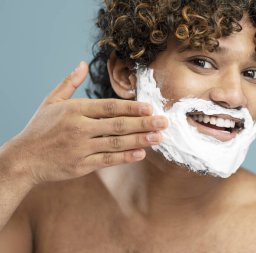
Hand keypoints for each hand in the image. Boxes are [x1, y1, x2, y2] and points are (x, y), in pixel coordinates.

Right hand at [8, 61, 167, 184]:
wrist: (24, 158)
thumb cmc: (40, 128)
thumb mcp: (51, 101)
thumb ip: (69, 83)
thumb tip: (82, 63)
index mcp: (75, 110)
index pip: (109, 107)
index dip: (131, 107)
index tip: (150, 107)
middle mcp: (80, 128)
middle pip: (118, 125)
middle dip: (143, 123)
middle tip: (163, 122)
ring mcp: (81, 148)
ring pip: (116, 143)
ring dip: (140, 140)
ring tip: (158, 138)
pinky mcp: (81, 165)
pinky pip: (107, 161)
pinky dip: (125, 158)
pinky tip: (141, 154)